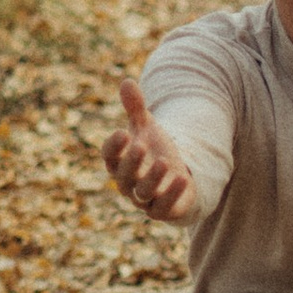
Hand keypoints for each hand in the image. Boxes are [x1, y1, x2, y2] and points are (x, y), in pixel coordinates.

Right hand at [107, 74, 197, 224]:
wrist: (175, 176)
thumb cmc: (155, 150)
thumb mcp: (147, 127)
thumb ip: (136, 108)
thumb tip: (127, 82)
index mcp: (119, 163)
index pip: (109, 156)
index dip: (113, 146)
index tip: (123, 132)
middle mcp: (127, 183)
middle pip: (123, 176)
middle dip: (132, 162)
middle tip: (141, 145)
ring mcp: (144, 199)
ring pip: (142, 193)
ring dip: (152, 178)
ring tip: (163, 161)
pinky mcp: (162, 210)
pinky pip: (163, 208)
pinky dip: (172, 195)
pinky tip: (184, 178)